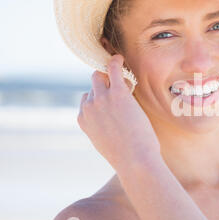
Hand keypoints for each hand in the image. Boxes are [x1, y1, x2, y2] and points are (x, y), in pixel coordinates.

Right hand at [78, 54, 160, 170]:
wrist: (135, 161)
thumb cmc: (127, 157)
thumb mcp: (108, 143)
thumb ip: (103, 130)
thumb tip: (111, 126)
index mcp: (83, 119)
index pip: (87, 99)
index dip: (102, 99)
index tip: (115, 106)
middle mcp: (88, 107)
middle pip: (92, 85)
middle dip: (105, 87)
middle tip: (123, 96)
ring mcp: (100, 99)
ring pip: (100, 76)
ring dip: (112, 78)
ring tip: (127, 89)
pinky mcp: (117, 94)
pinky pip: (112, 69)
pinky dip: (115, 62)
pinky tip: (119, 58)